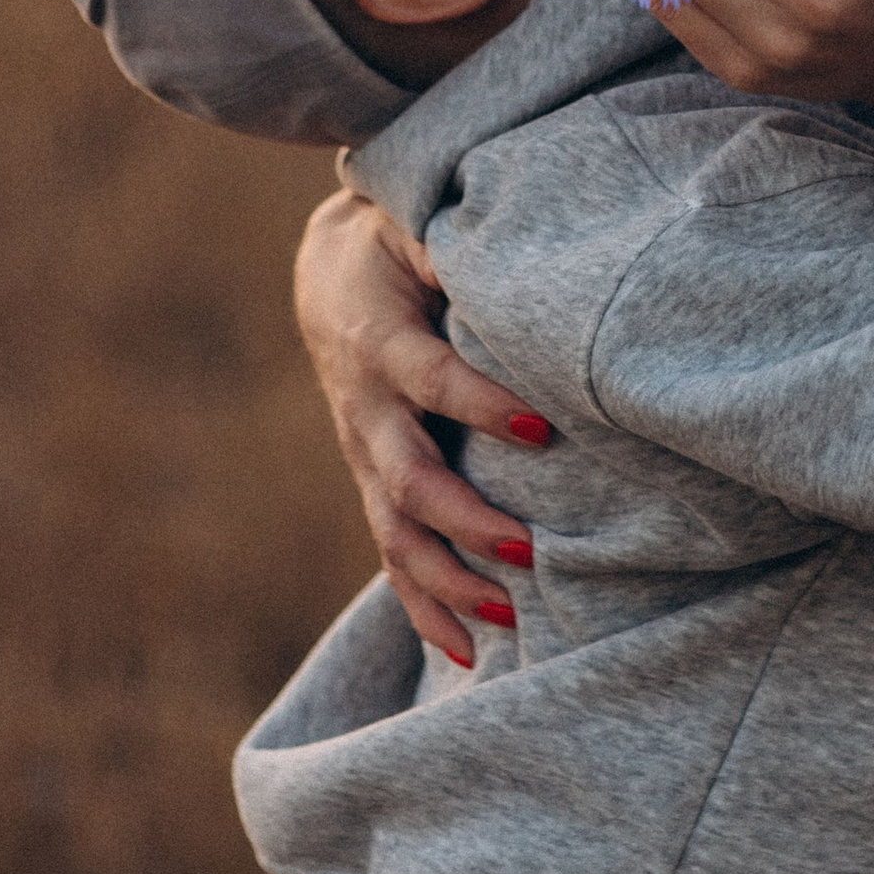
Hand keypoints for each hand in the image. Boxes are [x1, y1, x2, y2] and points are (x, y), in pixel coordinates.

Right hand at [291, 183, 547, 663]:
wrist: (328, 272)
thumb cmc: (395, 240)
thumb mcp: (418, 221)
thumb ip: (458, 239)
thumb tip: (519, 253)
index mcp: (379, 338)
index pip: (433, 380)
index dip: (482, 405)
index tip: (544, 428)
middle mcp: (365, 408)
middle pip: (407, 478)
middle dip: (466, 519)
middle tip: (527, 549)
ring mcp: (364, 453)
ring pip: (396, 532)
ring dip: (450, 580)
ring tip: (510, 617)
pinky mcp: (373, 481)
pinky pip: (393, 554)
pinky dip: (424, 607)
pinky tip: (466, 652)